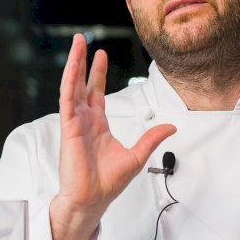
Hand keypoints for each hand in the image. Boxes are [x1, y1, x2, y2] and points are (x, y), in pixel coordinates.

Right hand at [48, 34, 175, 239]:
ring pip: (73, 86)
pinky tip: (72, 67)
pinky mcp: (69, 128)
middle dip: (84, 62)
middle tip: (84, 40)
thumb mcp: (137, 156)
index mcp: (98, 125)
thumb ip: (151, 138)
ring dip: (74, 64)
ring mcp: (75, 123)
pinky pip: (67, 100)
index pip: (96, 93)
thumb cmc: (107, 184)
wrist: (92, 199)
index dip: (98, 74)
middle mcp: (85, 120)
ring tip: (77, 43)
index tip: (101, 55)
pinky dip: (69, 82)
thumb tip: (172, 127)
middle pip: (83, 84)